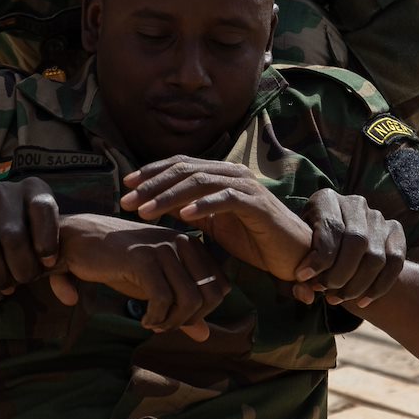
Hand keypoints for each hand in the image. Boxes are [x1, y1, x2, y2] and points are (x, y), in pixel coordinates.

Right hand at [0, 177, 59, 297]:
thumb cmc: (32, 239)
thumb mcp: (50, 244)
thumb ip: (63, 269)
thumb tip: (71, 298)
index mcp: (34, 189)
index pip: (43, 210)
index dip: (47, 241)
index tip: (48, 264)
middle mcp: (4, 191)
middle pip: (13, 235)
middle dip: (21, 267)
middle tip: (25, 281)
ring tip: (6, 288)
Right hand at [57, 213, 228, 341]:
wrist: (80, 240)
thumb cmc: (120, 264)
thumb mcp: (157, 287)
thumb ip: (183, 310)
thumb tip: (206, 336)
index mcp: (192, 246)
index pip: (221, 288)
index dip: (203, 312)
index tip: (177, 318)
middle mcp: (183, 243)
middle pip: (211, 296)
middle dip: (190, 320)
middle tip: (165, 326)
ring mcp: (164, 249)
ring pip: (190, 300)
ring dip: (172, 322)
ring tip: (154, 324)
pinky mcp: (143, 259)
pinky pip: (163, 299)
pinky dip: (156, 318)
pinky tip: (143, 319)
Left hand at [121, 158, 311, 279]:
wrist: (292, 254)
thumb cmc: (253, 239)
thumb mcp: (213, 224)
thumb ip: (189, 210)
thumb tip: (155, 204)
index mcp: (220, 174)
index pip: (180, 164)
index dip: (151, 172)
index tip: (126, 186)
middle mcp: (232, 173)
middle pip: (185, 170)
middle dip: (152, 185)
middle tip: (127, 201)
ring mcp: (246, 186)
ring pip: (200, 182)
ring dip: (169, 196)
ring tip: (145, 210)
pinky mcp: (257, 204)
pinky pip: (226, 199)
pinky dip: (203, 206)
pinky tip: (182, 217)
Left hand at [291, 189, 405, 309]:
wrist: (335, 243)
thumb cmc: (308, 248)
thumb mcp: (296, 252)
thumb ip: (293, 275)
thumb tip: (305, 292)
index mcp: (327, 199)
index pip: (331, 228)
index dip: (319, 257)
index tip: (304, 278)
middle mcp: (356, 203)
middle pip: (357, 241)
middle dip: (340, 274)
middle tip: (325, 292)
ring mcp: (378, 217)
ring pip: (376, 256)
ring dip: (357, 285)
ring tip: (339, 298)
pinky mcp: (395, 231)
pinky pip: (395, 263)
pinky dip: (379, 287)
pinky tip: (362, 301)